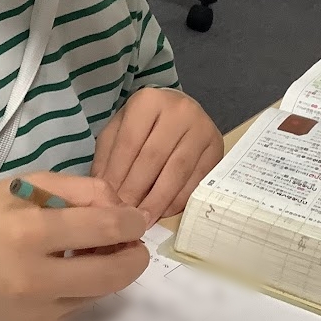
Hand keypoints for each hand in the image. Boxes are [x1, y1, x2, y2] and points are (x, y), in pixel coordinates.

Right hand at [0, 172, 149, 320]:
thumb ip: (77, 190)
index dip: (132, 222)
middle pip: (114, 273)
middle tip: (133, 242)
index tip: (136, 217)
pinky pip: (80, 306)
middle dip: (135, 255)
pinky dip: (85, 286)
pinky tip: (69, 269)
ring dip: (112, 271)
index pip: (104, 229)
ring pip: (102, 293)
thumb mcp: (21, 187)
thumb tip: (119, 207)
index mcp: (28, 233)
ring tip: (97, 251)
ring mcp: (37, 310)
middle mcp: (36, 277)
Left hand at [91, 88, 222, 223]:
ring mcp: (202, 128)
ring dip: (158, 200)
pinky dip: (178, 200)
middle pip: (153, 157)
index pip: (129, 143)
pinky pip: (196, 180)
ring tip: (142, 219)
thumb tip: (103, 191)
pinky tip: (163, 212)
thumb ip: (108, 156)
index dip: (118, 175)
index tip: (108, 202)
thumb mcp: (120, 129)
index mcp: (148, 101)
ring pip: (177, 171)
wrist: (179, 111)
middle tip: (125, 216)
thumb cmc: (144, 123)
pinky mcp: (217, 148)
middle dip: (136, 191)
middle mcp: (179, 110)